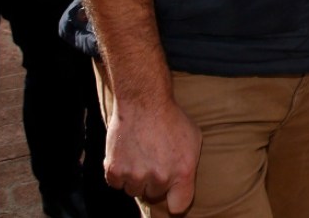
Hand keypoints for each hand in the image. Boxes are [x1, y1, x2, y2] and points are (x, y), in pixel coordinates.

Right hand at [104, 94, 200, 210]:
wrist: (144, 101)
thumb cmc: (171, 118)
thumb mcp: (193, 140)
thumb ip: (188, 165)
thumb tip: (181, 183)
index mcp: (183, 173)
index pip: (179, 207)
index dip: (174, 200)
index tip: (171, 194)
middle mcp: (160, 178)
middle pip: (154, 195)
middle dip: (153, 181)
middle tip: (153, 159)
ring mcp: (135, 176)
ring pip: (134, 190)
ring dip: (135, 177)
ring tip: (140, 154)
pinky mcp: (115, 171)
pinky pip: (116, 183)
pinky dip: (119, 172)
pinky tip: (126, 154)